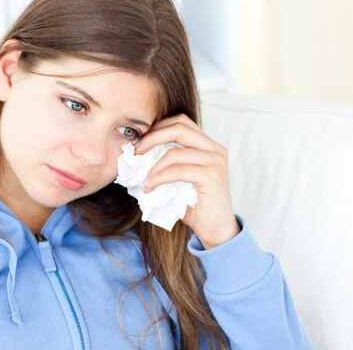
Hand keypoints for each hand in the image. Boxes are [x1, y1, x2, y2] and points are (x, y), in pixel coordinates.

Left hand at [134, 114, 239, 248]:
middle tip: (135, 152)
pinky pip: (178, 170)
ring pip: (175, 151)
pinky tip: (149, 187)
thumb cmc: (195, 206)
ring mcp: (215, 161)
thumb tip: (137, 155)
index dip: (157, 128)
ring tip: (142, 179)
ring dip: (153, 165)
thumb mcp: (178, 179)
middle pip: (179, 127)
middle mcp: (215, 148)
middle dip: (152, 137)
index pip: (180, 122)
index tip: (139, 142)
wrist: (217, 231)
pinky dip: (159, 178)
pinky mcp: (212, 176)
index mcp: (208, 145)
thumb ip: (166, 163)